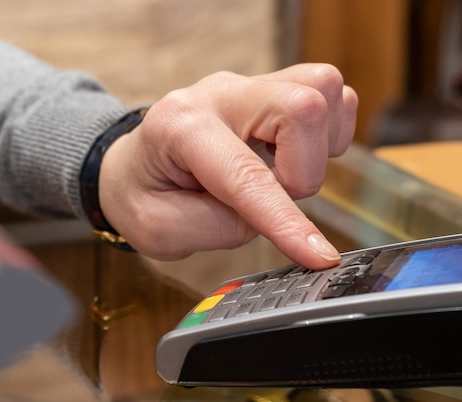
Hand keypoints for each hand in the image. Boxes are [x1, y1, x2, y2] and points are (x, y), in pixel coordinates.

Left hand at [99, 63, 357, 269]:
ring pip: (323, 90)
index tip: (319, 256)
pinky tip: (292, 155)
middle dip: (305, 171)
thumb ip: (223, 225)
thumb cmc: (142, 196)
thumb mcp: (161, 230)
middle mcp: (218, 94)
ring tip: (281, 174)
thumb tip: (278, 215)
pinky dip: (326, 132)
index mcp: (179, 127)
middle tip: (275, 196)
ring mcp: (248, 86)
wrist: (132, 167)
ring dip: (318, 148)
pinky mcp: (272, 87)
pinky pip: (329, 94)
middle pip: (300, 106)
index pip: (246, 174)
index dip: (285, 219)